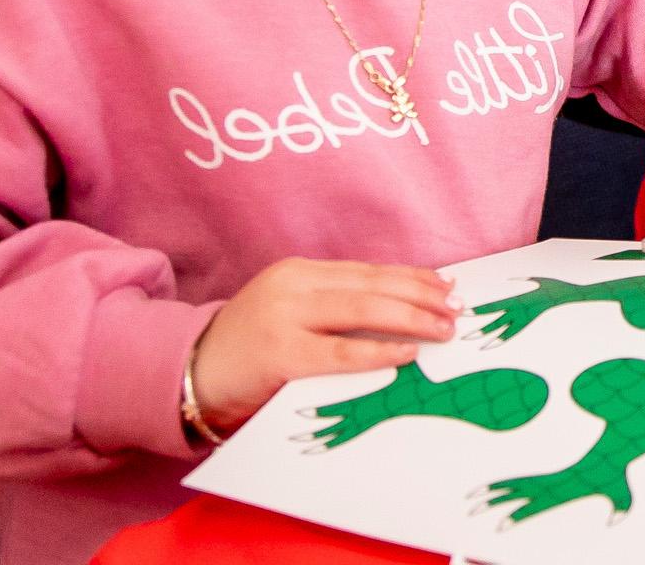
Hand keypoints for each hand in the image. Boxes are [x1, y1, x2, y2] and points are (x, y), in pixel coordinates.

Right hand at [186, 257, 457, 434]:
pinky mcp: (279, 354)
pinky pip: (342, 352)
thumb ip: (334, 308)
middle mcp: (292, 286)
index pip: (368, 271)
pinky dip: (380, 350)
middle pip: (372, 285)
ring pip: (363, 310)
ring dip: (412, 319)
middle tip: (457, 310)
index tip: (447, 286)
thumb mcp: (291, 314)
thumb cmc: (248, 350)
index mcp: (298, 272)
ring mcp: (284, 317)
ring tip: (443, 329)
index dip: (412, 278)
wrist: (187, 374)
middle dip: (421, 297)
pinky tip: (408, 352)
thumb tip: (403, 310)